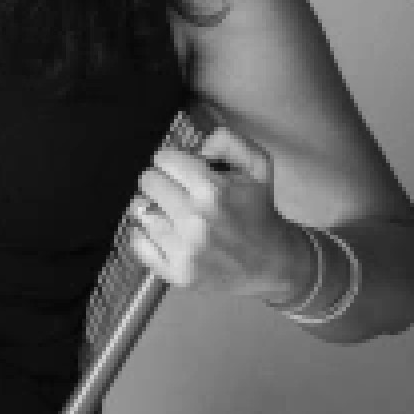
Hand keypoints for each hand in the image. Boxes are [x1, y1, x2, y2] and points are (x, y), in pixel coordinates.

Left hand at [126, 123, 309, 300]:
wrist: (274, 264)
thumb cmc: (259, 212)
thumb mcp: (257, 165)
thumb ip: (227, 141)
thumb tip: (195, 146)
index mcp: (211, 191)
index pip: (162, 158)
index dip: (170, 159)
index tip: (176, 166)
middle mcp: (194, 221)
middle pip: (147, 181)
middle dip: (160, 179)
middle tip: (173, 188)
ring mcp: (183, 250)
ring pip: (139, 210)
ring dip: (153, 206)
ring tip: (172, 211)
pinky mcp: (176, 273)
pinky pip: (138, 243)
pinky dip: (144, 234)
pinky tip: (164, 231)